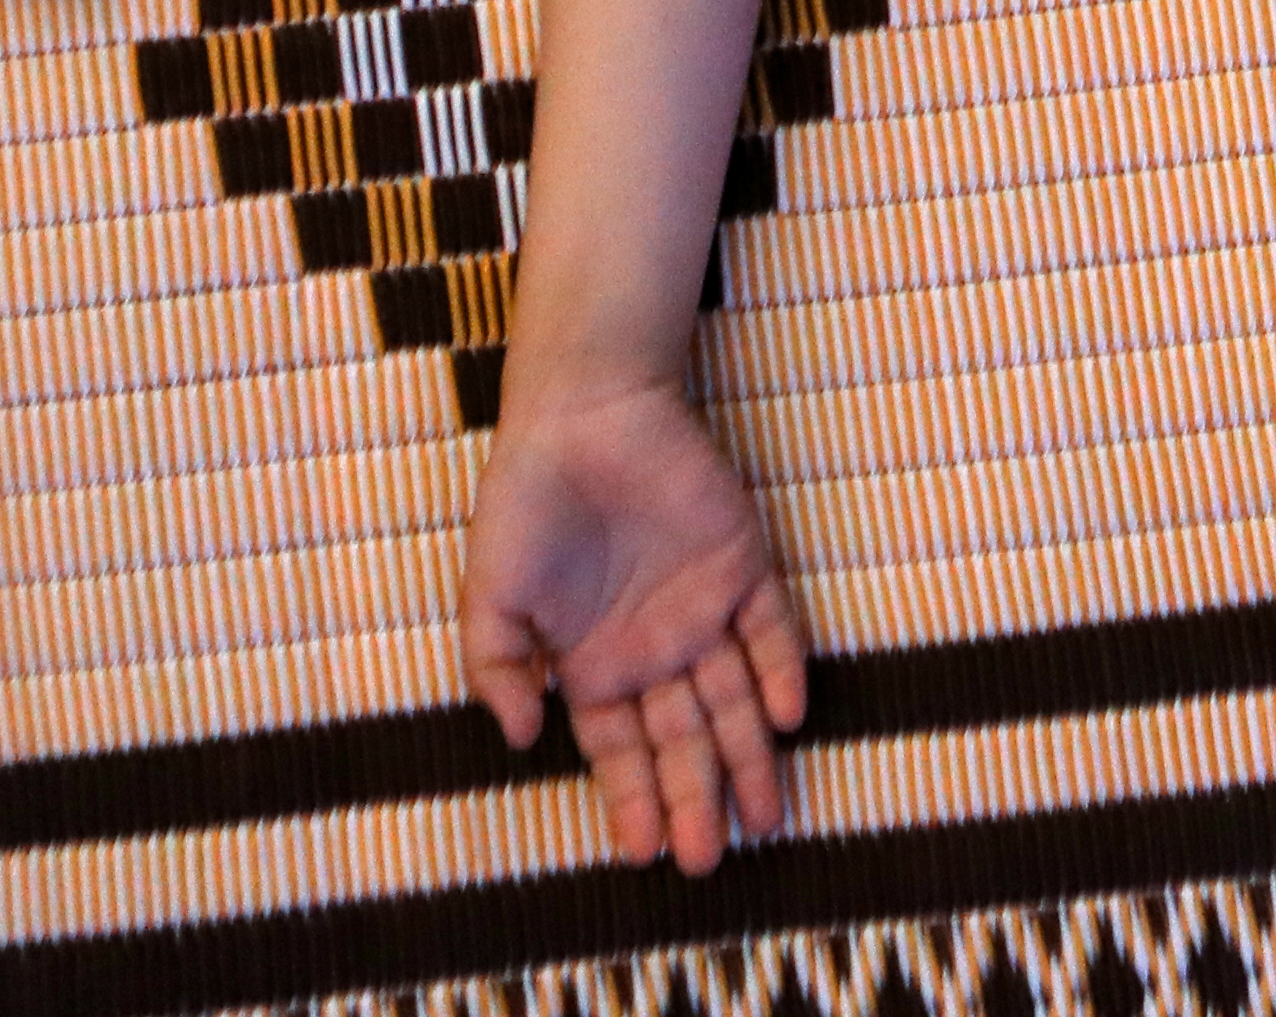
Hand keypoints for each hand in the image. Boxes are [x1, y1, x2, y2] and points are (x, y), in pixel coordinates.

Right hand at [454, 368, 812, 871]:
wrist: (581, 414)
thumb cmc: (527, 503)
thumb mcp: (490, 596)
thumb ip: (496, 670)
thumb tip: (521, 740)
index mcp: (594, 664)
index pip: (623, 752)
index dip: (635, 801)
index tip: (647, 856)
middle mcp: (655, 648)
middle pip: (685, 740)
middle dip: (696, 800)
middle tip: (710, 862)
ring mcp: (703, 608)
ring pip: (736, 700)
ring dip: (750, 757)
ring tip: (763, 819)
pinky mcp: (744, 564)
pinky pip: (771, 629)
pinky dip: (782, 670)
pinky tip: (785, 717)